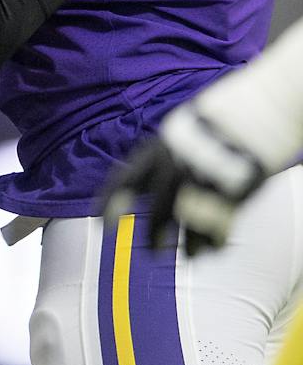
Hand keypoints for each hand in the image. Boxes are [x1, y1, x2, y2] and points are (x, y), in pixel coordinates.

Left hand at [102, 101, 266, 255]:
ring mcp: (206, 182)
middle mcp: (178, 167)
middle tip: (151, 252)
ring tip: (187, 258)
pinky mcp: (235, 194)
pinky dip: (213, 242)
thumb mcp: (182, 128)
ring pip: (188, 226)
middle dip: (152, 236)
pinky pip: (218, 227)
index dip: (110, 205)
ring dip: (186, 247)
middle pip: (158, 212)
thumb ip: (166, 152)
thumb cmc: (222, 115)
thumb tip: (151, 172)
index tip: (102, 225)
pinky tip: (212, 248)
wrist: (262, 106)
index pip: (124, 181)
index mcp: (160, 148)